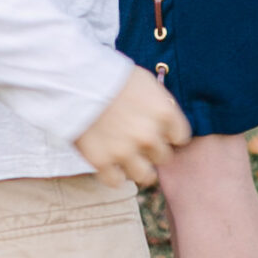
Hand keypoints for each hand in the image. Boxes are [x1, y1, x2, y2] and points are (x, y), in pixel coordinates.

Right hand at [75, 67, 190, 186]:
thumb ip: (161, 106)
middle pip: (163, 157)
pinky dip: (114, 175)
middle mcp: (149, 136)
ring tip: (129, 159)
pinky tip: (110, 163)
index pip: (180, 138)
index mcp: (164, 113)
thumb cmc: (113, 75)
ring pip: (145, 176)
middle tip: (138, 140)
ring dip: (138, 168)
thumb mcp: (147, 82)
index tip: (158, 130)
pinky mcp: (102, 162)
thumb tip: (167, 123)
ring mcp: (126, 152)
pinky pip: (117, 182)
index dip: (168, 134)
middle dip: (153, 150)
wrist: (77, 77)